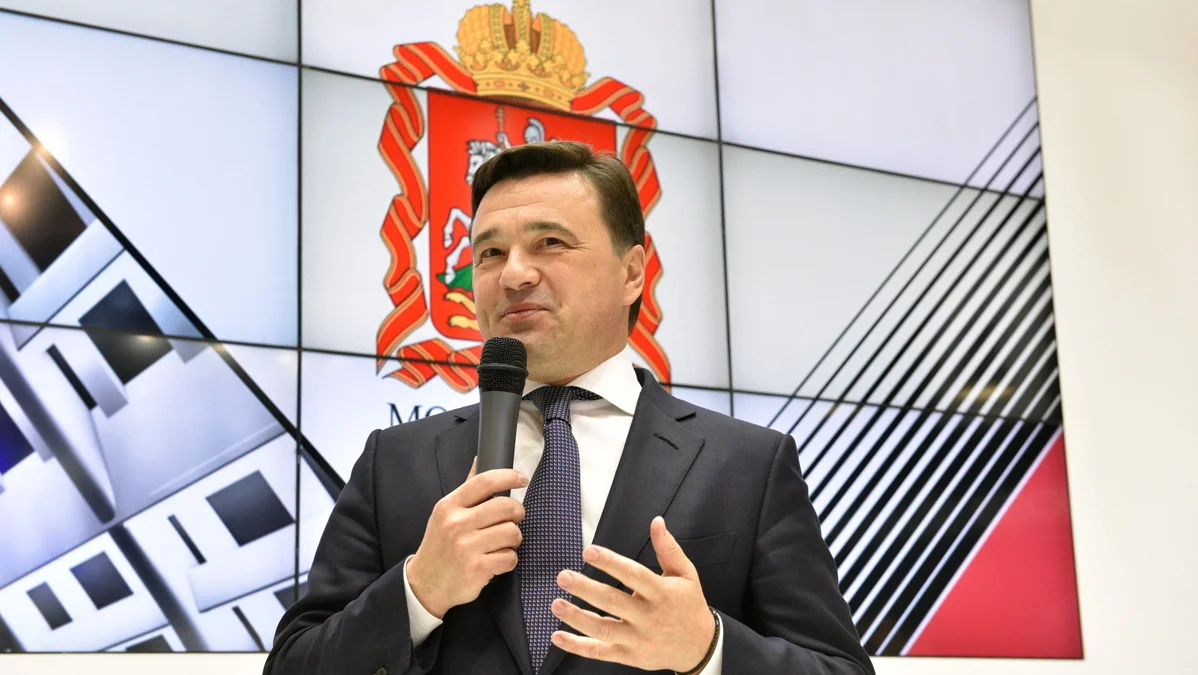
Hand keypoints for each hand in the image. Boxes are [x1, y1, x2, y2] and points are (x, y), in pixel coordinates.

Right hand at [407, 458, 528, 617]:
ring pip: (512, 532)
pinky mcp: (477, 568)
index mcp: (449, 506)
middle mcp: (457, 524)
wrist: (426, 583)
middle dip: (517, 512)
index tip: (521, 478)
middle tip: (514, 519)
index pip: (484, 481)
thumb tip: (480, 458)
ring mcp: (467, 547)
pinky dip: (509, 559)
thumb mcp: (446, 514)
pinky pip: (510, 557)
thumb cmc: (441, 544)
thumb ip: (466, 489)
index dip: (508, 476)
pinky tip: (497, 560)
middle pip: (505, 506)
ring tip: (502, 542)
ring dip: (514, 539)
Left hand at [549, 516, 715, 672]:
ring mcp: (638, 639)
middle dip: (585, 589)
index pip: (634, 575)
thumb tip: (656, 522)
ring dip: (576, 617)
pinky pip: (600, 652)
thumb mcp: (686, 574)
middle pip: (613, 602)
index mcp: (662, 593)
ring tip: (556, 603)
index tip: (589, 551)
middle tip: (564, 576)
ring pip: (603, 629)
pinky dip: (577, 646)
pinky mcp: (630, 656)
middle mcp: (649, 617)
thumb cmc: (689, 605)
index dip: (610, 562)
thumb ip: (668, 548)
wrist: (699, 646)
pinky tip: (557, 636)